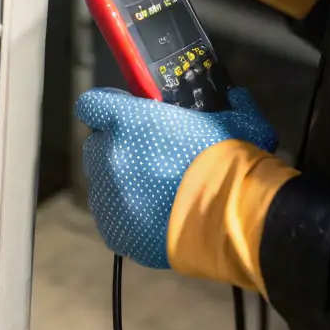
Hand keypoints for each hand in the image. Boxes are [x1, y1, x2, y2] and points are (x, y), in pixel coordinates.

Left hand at [75, 87, 275, 268]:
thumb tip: (236, 97)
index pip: (92, 105)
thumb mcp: (237, 121)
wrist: (226, 221)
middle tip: (151, 154)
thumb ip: (233, 104)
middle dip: (118, 146)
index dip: (109, 109)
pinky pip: (113, 217)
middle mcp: (108, 156)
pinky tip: (157, 215)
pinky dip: (129, 215)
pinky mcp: (114, 232)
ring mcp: (107, 197)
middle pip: (97, 145)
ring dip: (124, 182)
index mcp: (127, 121)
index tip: (127, 115)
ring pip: (104, 183)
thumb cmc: (227, 163)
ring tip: (159, 190)